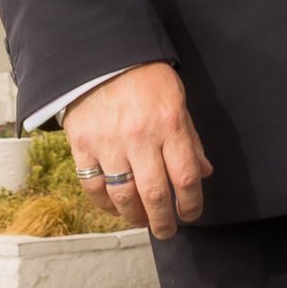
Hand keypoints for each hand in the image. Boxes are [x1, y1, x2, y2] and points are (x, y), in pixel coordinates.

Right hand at [65, 62, 211, 240]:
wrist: (102, 56)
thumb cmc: (146, 78)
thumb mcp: (177, 101)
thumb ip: (190, 139)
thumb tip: (204, 173)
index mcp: (169, 124)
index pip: (186, 178)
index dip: (191, 204)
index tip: (191, 214)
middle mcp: (139, 137)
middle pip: (154, 194)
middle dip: (164, 221)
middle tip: (167, 231)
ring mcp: (108, 142)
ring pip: (123, 196)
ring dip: (135, 217)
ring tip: (142, 221)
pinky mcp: (82, 145)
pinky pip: (93, 186)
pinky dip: (105, 204)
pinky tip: (116, 208)